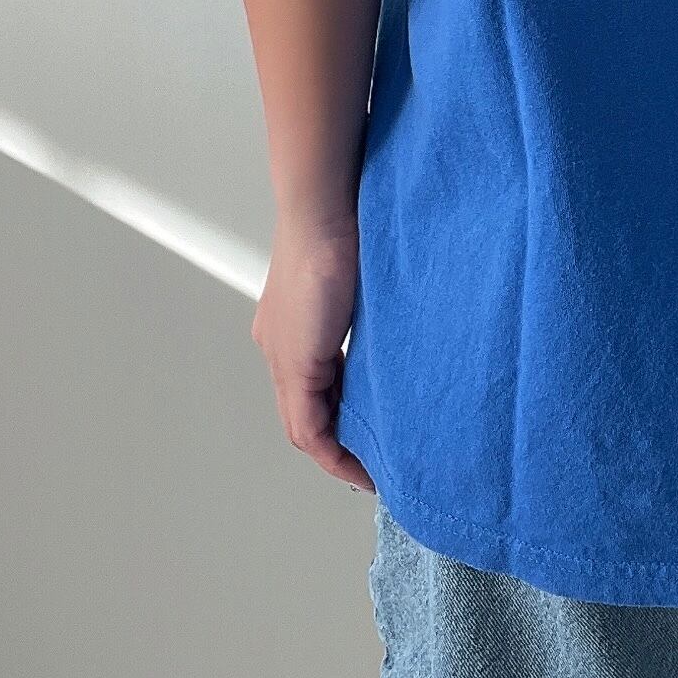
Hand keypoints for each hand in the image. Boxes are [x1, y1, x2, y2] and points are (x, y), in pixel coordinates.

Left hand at [251, 223, 374, 490]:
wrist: (324, 207)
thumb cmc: (350, 226)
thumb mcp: (364, 283)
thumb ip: (370, 314)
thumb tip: (398, 333)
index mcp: (293, 328)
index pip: (313, 389)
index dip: (340, 421)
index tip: (372, 440)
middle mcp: (280, 347)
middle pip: (306, 414)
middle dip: (340, 444)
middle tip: (375, 466)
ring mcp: (283, 357)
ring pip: (305, 424)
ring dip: (337, 450)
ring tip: (371, 469)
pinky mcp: (294, 363)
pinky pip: (308, 426)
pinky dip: (332, 449)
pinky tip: (358, 463)